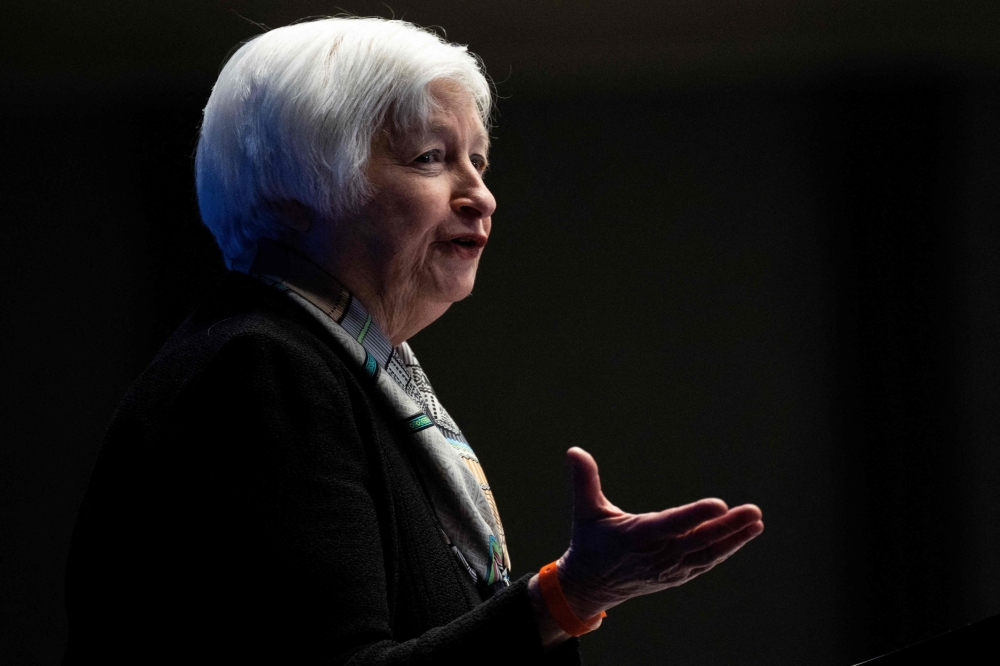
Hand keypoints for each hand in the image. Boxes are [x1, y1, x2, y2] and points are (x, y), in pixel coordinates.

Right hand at [556, 447, 763, 619]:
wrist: (591, 586)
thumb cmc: (590, 541)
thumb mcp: (585, 511)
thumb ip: (584, 481)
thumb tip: (574, 450)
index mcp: (636, 537)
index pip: (671, 525)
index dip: (695, 516)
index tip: (720, 504)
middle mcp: (657, 555)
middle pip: (699, 541)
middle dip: (728, 526)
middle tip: (754, 512)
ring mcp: (670, 569)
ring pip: (708, 553)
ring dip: (734, 538)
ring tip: (756, 521)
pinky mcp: (678, 575)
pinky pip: (706, 561)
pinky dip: (726, 549)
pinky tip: (744, 534)